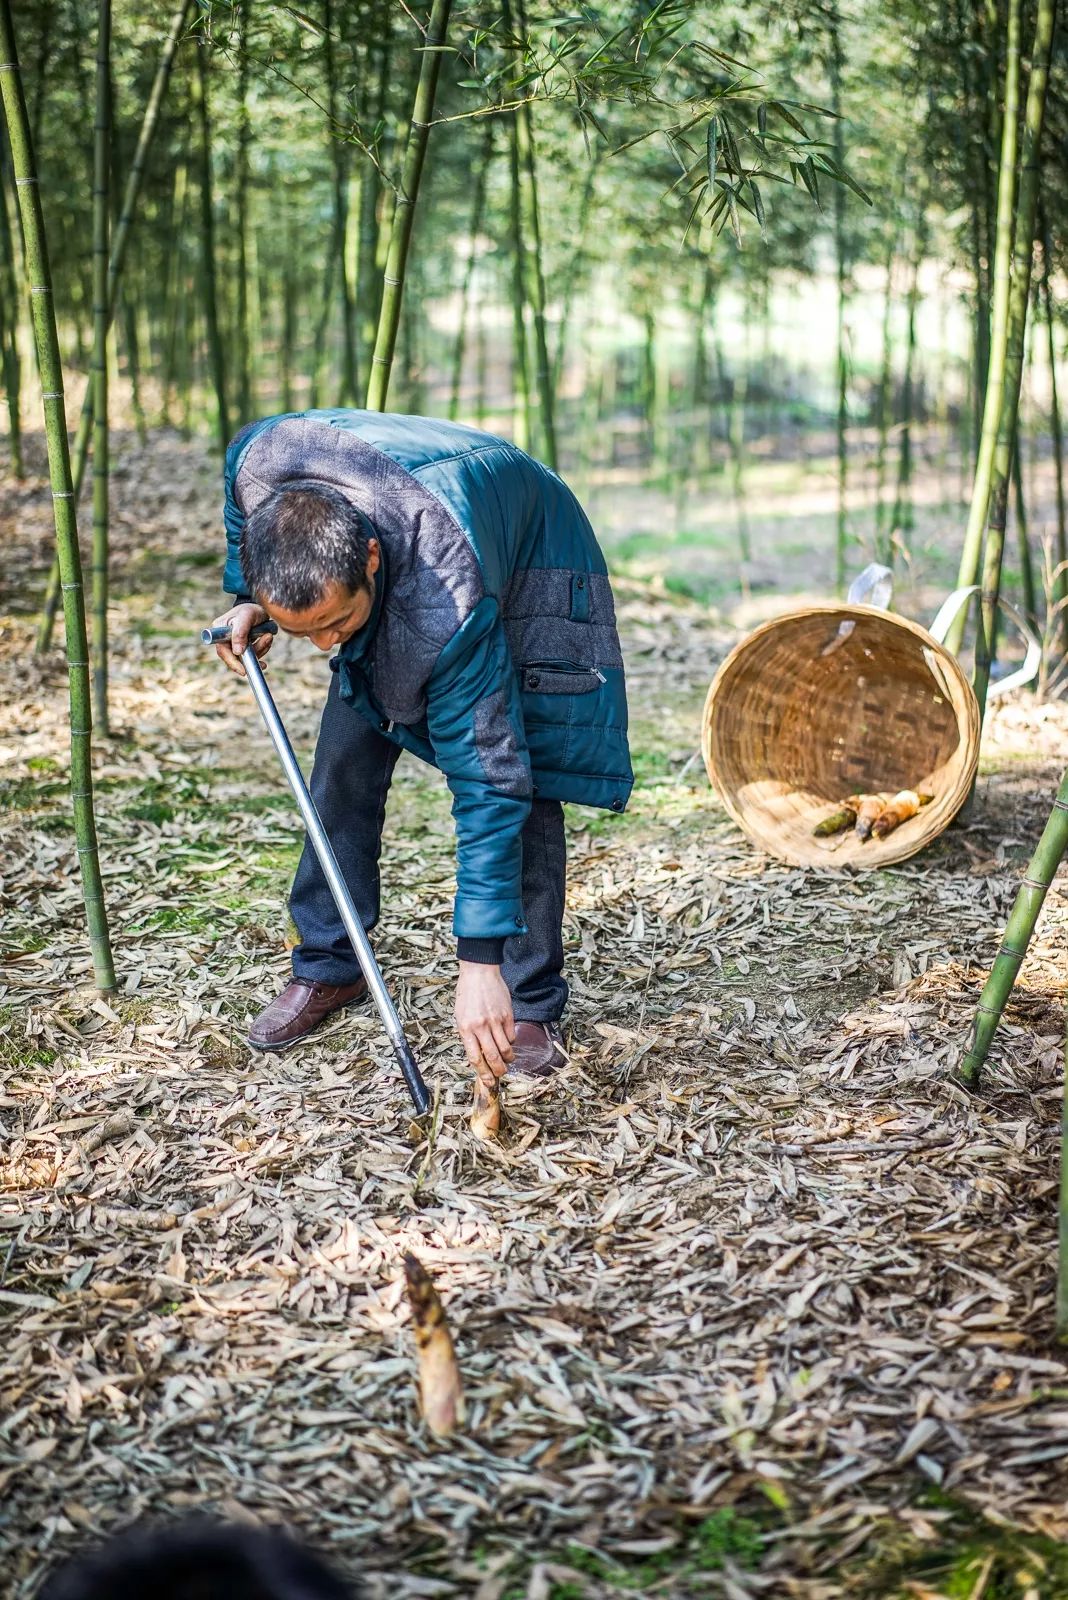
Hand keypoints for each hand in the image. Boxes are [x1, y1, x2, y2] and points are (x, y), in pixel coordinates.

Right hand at [212, 602, 270, 677]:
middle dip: (252, 655)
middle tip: (266, 642)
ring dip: (260, 649)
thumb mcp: (246, 616)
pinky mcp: (245, 646)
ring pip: (247, 657)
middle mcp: (225, 639)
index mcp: (219, 630)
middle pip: (235, 657)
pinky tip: (267, 641)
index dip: (232, 663)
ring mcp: (234, 643)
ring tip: (268, 635)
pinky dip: (262, 649)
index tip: (243, 670)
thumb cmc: (251, 608)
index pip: (222, 651)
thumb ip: (240, 632)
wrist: (260, 607)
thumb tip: (237, 652)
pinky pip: (254, 655)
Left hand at [454, 963, 514, 1088]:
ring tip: (507, 1060)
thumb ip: (468, 1036)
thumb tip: (478, 1056)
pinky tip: (508, 1041)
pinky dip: (511, 1042)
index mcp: (465, 1028)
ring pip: (506, 1049)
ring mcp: (495, 1020)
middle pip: (493, 1057)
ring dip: (508, 1059)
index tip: (488, 1082)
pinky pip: (512, 1036)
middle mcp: (480, 1026)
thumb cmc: (467, 995)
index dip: (483, 1074)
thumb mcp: (460, 1016)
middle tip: (501, 1075)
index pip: (476, 1058)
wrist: (479, 972)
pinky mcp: (507, 1014)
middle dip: (498, 1071)